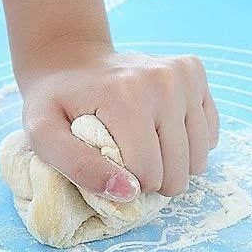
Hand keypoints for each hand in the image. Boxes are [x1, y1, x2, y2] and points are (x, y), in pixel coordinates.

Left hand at [18, 41, 219, 200]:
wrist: (68, 58)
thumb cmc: (54, 103)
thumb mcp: (43, 136)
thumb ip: (78, 166)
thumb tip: (127, 192)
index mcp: (127, 97)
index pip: (148, 173)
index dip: (128, 184)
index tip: (109, 169)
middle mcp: (163, 81)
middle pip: (177, 170)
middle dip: (152, 180)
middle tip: (126, 163)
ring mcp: (183, 74)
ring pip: (197, 158)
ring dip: (171, 166)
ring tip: (143, 149)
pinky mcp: (195, 73)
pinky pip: (208, 135)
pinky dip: (187, 146)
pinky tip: (160, 134)